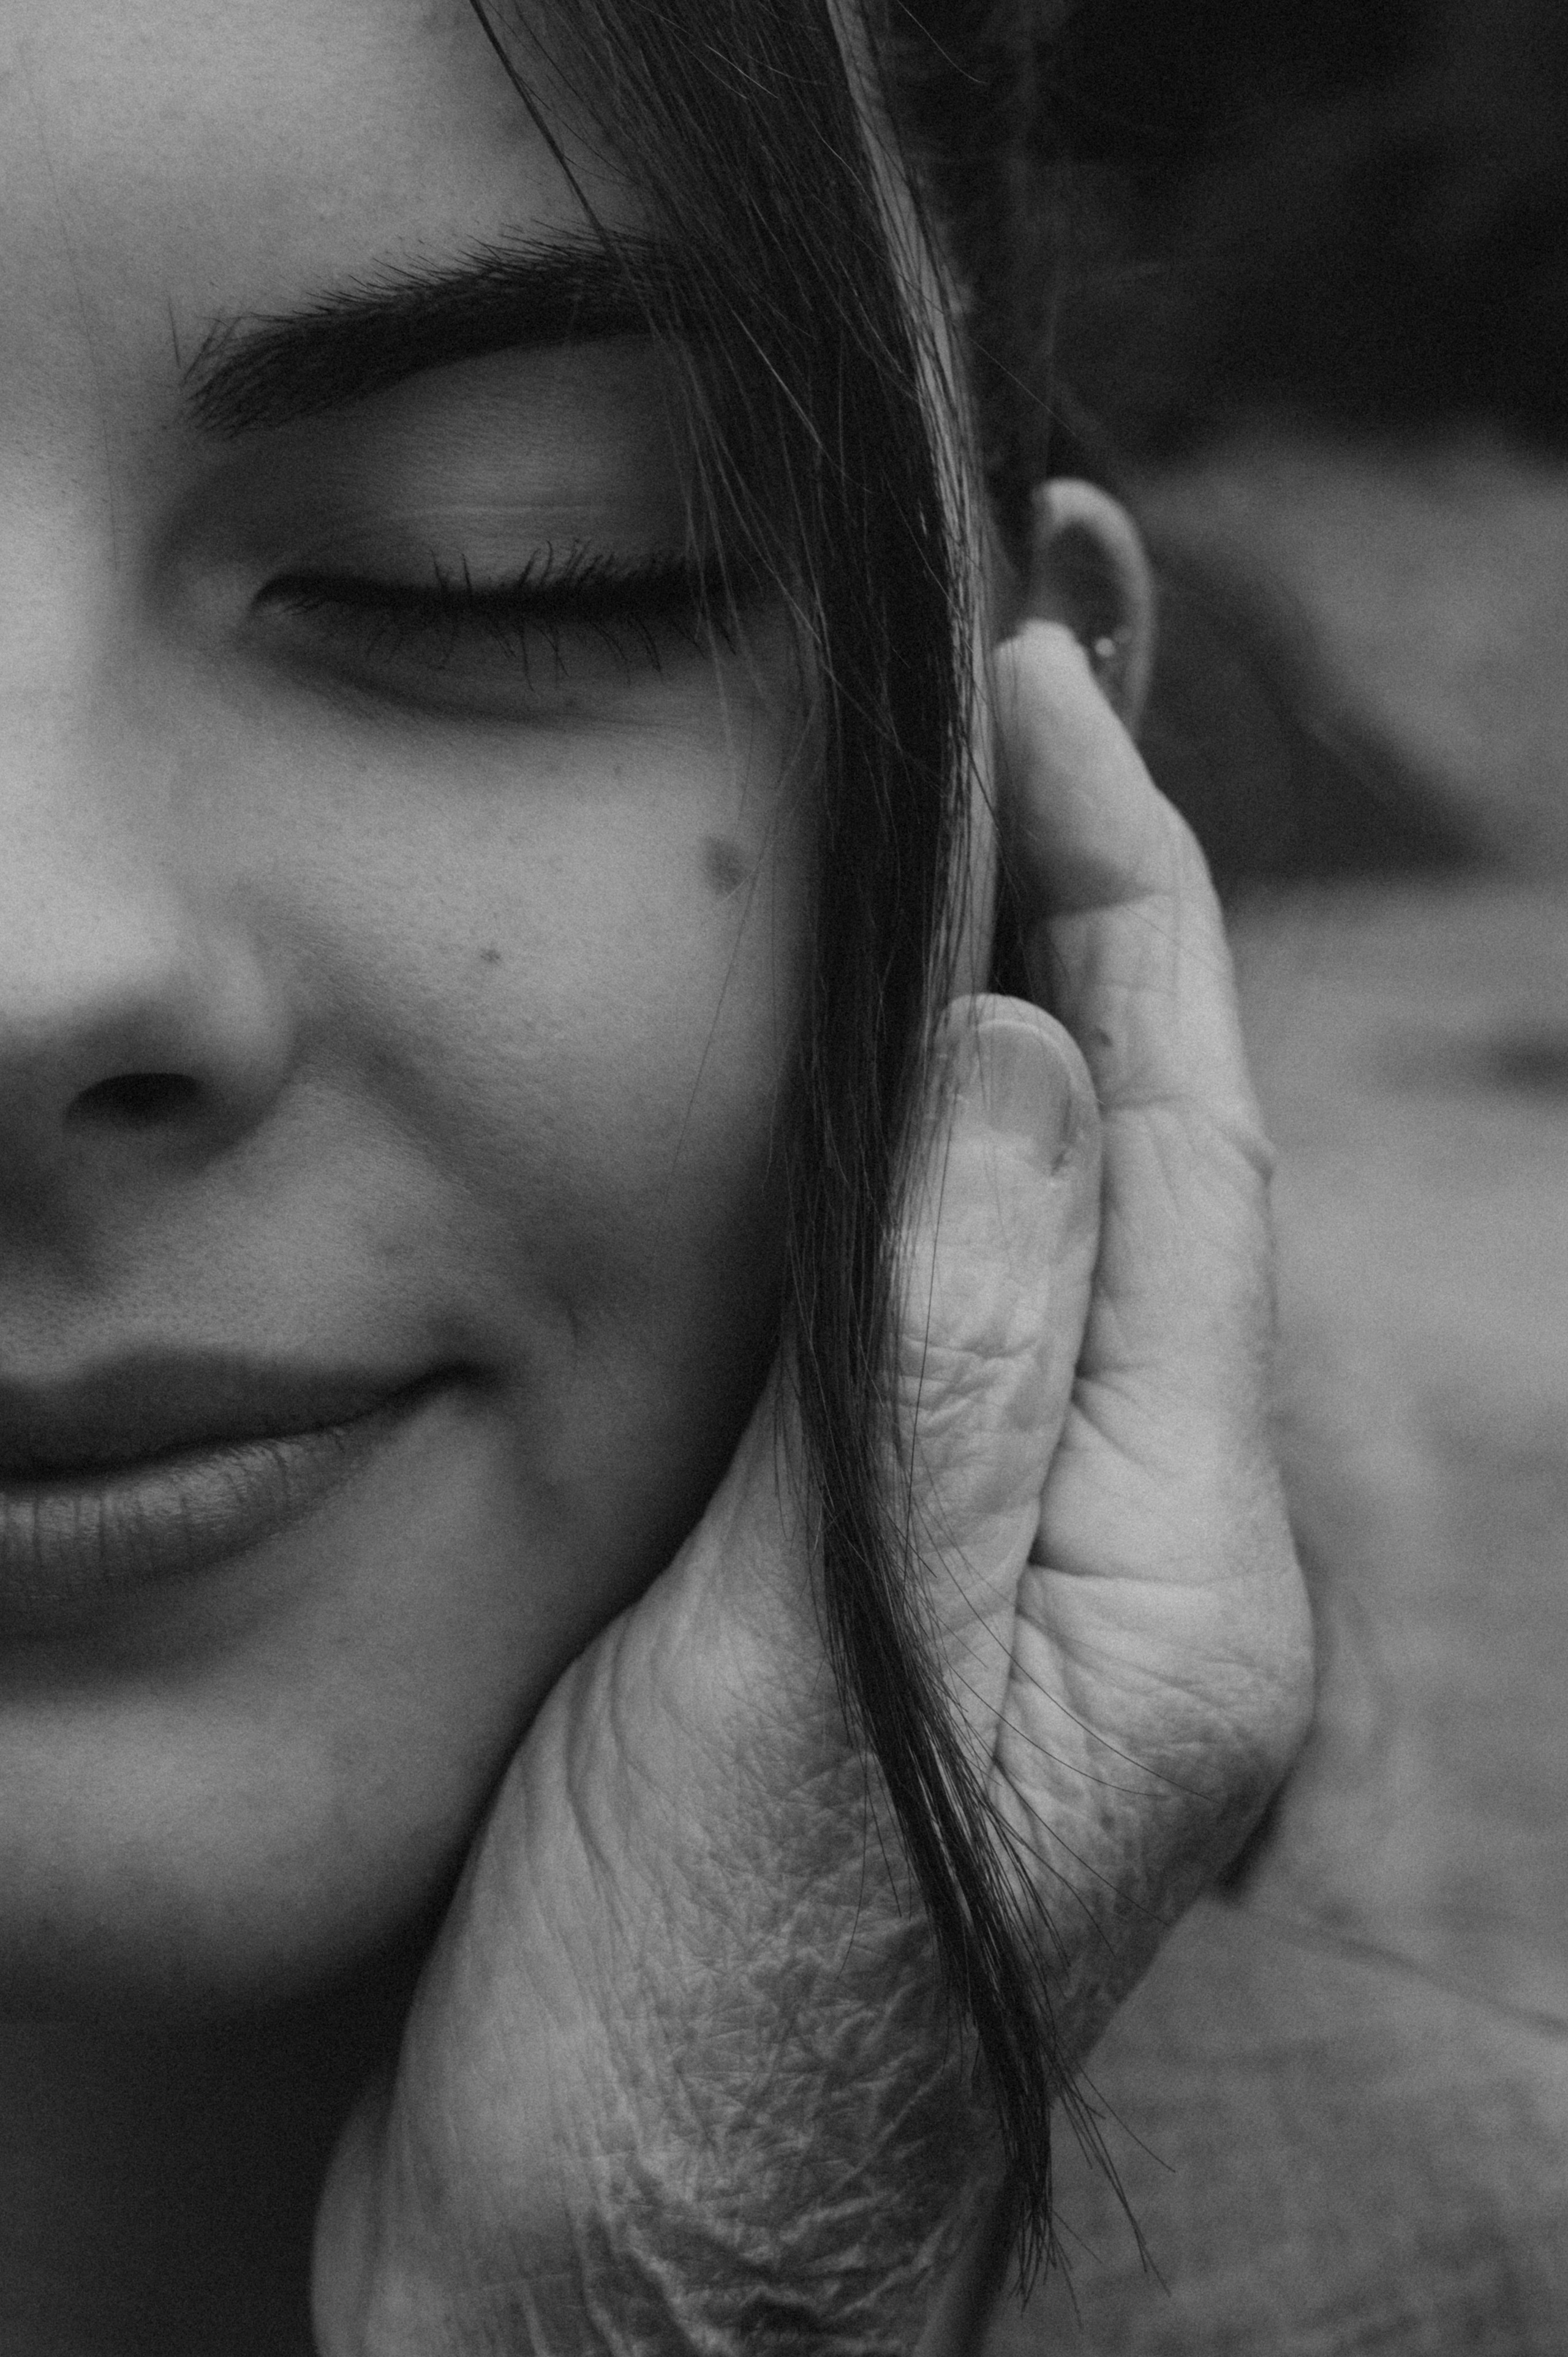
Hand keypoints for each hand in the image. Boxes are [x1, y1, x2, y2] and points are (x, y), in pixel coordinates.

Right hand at [311, 619, 1312, 2355]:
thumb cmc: (707, 2050)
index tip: (1032, 685)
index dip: (1119, 892)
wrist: (625, 2309)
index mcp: (1174, 1574)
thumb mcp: (819, 1688)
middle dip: (1084, 928)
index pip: (1175, 1143)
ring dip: (998, 1042)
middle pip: (1142, 1174)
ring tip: (920, 855)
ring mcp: (1036, 1599)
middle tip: (985, 711)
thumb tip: (1028, 1059)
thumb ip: (941, 1373)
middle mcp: (1141, 1570)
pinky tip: (839, 1118)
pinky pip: (949, 1342)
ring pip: (1042, 1244)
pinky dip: (912, 1190)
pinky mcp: (914, 1628)